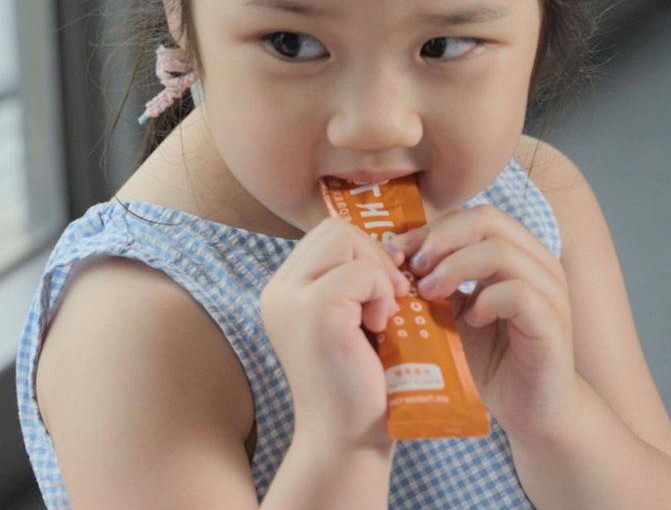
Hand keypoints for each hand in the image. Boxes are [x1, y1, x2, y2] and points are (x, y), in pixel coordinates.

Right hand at [261, 217, 411, 446]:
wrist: (347, 440)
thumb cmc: (358, 384)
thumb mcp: (350, 321)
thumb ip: (355, 282)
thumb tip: (392, 244)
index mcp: (283, 293)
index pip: (326, 235)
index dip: (364, 253)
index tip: (385, 288)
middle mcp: (278, 292)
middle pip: (334, 229)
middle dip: (373, 256)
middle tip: (391, 299)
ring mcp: (292, 301)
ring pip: (346, 240)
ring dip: (378, 274)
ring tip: (382, 315)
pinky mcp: (317, 313)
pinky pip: (361, 271)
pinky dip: (381, 292)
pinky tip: (380, 326)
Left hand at [391, 205, 579, 440]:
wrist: (533, 412)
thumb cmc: (492, 361)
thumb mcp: (454, 315)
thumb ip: (435, 285)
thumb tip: (393, 261)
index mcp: (517, 254)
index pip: (473, 217)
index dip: (431, 228)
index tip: (396, 253)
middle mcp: (538, 264)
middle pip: (488, 220)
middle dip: (440, 240)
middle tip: (412, 269)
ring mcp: (550, 292)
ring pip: (502, 252)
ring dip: (456, 267)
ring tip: (430, 294)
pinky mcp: (552, 324)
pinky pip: (520, 294)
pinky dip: (486, 301)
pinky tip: (470, 319)